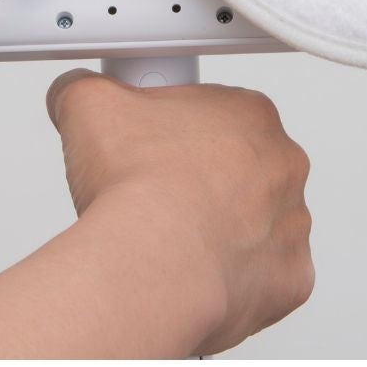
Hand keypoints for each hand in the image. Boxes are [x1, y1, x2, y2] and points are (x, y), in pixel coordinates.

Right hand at [46, 70, 314, 355]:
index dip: (176, 129)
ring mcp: (290, 223)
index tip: (152, 144)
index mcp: (249, 113)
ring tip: (172, 238)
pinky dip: (236, 278)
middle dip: (202, 178)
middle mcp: (282, 164)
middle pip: (242, 166)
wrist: (151, 267)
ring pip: (257, 222)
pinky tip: (196, 272)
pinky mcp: (289, 279)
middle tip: (157, 192)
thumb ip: (87, 87)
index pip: (216, 111)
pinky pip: (266, 276)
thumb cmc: (138, 188)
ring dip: (222, 228)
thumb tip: (76, 92)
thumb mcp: (89, 103)